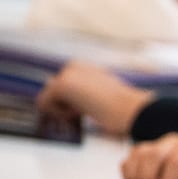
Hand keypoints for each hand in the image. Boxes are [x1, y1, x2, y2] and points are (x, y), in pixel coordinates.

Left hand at [35, 60, 155, 135]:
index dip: (73, 102)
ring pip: (47, 97)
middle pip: (52, 91)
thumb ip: (81, 92)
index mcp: (84, 67)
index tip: (90, 107)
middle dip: (63, 103)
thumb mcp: (99, 95)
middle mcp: (74, 66)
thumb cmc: (122, 108)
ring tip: (85, 111)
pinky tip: (80, 112)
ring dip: (62, 108)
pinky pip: (44, 104)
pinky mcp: (61, 85)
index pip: (61, 88)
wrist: (132, 109)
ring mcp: (67, 73)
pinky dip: (60, 113)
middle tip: (86, 111)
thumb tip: (55, 91)